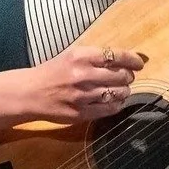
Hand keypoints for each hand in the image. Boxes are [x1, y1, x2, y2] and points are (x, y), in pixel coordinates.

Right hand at [0, 44, 145, 135]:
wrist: (30, 93)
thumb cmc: (53, 72)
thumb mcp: (72, 55)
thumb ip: (96, 56)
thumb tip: (126, 58)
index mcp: (81, 56)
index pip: (117, 55)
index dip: (133, 60)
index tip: (139, 64)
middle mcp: (83, 74)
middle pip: (122, 75)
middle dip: (127, 76)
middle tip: (125, 78)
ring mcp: (83, 95)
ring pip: (118, 93)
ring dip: (124, 91)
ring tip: (119, 90)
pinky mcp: (82, 112)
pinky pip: (110, 109)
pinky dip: (117, 104)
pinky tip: (114, 101)